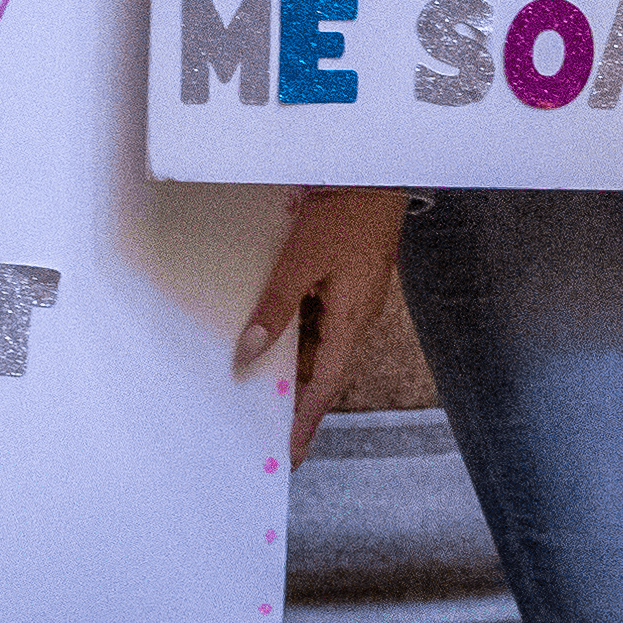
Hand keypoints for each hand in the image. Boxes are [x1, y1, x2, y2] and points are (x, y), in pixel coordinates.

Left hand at [237, 186, 408, 464]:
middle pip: (323, 371)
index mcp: (353, 320)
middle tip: (264, 428)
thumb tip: (248, 355)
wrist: (375, 168)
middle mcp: (358, 316)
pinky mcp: (349, 279)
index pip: (326, 387)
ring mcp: (355, 298)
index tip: (290, 454)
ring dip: (293, 366)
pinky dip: (296, 334)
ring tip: (259, 386)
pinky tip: (271, 332)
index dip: (306, 422)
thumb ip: (275, 309)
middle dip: (296, 401)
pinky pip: (320, 319)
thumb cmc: (345, 211)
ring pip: (320, 345)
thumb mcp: (301, 261)